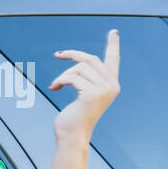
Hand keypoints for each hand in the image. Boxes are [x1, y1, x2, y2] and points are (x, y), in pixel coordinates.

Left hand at [51, 29, 119, 144]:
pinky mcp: (91, 94)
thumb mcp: (83, 94)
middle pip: (90, 59)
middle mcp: (112, 85)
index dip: (112, 45)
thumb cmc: (74, 118)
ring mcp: (103, 89)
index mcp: (111, 85)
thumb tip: (76, 65)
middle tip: (57, 55)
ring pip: (78, 68)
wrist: (72, 136)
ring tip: (56, 85)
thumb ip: (85, 80)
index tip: (113, 32)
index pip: (113, 60)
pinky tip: (54, 88)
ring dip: (63, 75)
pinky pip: (71, 77)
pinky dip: (59, 81)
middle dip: (72, 55)